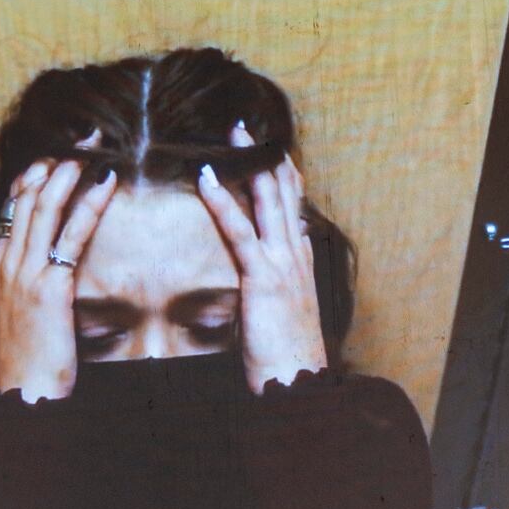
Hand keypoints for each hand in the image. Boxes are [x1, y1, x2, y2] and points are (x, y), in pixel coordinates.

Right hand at [0, 144, 115, 403]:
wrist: (23, 397)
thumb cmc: (29, 364)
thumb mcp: (25, 317)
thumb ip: (34, 287)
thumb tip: (53, 271)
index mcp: (1, 267)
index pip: (14, 206)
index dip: (36, 174)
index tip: (59, 152)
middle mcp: (9, 264)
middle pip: (28, 196)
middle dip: (55, 160)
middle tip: (83, 136)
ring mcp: (25, 274)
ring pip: (45, 207)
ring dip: (70, 171)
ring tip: (93, 147)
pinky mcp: (49, 288)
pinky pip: (71, 235)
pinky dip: (90, 203)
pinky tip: (107, 183)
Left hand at [195, 145, 328, 391]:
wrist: (298, 382)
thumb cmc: (288, 356)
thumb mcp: (286, 313)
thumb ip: (281, 284)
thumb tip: (281, 267)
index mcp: (301, 262)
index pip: (292, 207)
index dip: (281, 174)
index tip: (269, 148)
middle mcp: (296, 255)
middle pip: (283, 193)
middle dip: (266, 156)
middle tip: (246, 126)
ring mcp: (283, 263)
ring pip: (267, 201)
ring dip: (248, 164)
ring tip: (231, 134)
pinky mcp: (263, 278)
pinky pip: (240, 231)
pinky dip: (224, 201)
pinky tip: (207, 177)